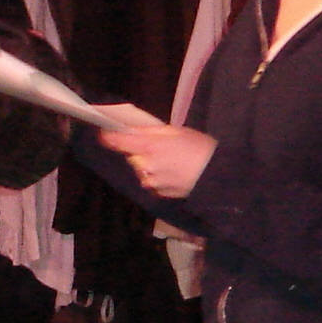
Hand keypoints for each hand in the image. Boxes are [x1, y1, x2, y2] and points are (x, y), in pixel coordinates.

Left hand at [99, 123, 216, 197]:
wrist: (216, 175)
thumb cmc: (199, 148)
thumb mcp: (175, 131)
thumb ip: (149, 132)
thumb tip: (131, 129)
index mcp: (149, 147)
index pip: (117, 141)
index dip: (108, 136)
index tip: (105, 131)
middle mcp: (145, 166)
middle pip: (131, 155)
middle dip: (138, 149)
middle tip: (157, 144)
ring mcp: (150, 182)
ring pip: (140, 168)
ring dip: (148, 162)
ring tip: (170, 158)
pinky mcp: (157, 192)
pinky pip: (150, 180)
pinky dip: (156, 174)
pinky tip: (173, 170)